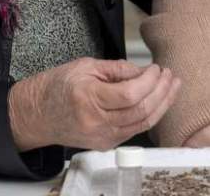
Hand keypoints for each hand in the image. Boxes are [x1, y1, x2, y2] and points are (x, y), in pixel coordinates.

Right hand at [8, 57, 180, 150]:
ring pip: (143, 123)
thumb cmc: (58, 86)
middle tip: (170, 75)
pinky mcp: (105, 144)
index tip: (156, 68)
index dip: (149, 81)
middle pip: (141, 111)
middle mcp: (96, 121)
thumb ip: (118, 69)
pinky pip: (135, 129)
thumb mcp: (86, 66)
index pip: (130, 94)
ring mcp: (101, 136)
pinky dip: (151, 114)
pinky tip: (159, 100)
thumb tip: (145, 71)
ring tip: (172, 86)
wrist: (37, 114)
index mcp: (88, 98)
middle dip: (162, 91)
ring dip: (163, 104)